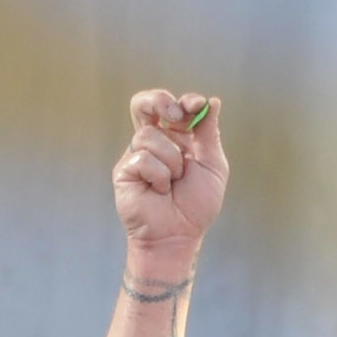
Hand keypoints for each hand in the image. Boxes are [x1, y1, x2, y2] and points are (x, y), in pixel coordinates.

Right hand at [112, 90, 227, 258]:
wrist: (178, 235)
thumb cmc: (196, 205)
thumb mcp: (212, 165)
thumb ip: (209, 134)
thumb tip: (211, 101)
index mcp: (176, 138)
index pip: (174, 107)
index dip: (184, 101)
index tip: (196, 106)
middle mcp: (154, 143)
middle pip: (143, 104)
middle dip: (158, 101)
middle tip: (174, 116)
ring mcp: (136, 156)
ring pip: (149, 135)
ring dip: (170, 160)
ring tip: (173, 183)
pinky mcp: (124, 171)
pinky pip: (142, 159)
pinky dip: (158, 177)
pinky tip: (159, 192)